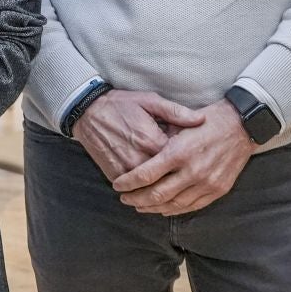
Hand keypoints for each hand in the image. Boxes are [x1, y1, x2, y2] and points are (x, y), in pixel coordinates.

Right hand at [73, 90, 202, 180]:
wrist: (88, 112)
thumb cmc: (122, 104)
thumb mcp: (151, 101)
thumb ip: (177, 113)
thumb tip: (202, 120)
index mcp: (151, 140)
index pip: (179, 160)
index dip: (190, 159)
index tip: (196, 156)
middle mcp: (138, 159)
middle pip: (167, 178)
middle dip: (179, 176)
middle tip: (189, 173)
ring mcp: (125, 170)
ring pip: (151, 188)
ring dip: (164, 187)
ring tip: (176, 182)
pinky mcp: (114, 175)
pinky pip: (135, 190)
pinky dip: (146, 190)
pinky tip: (157, 185)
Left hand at [111, 100, 255, 214]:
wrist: (242, 125)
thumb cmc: (209, 119)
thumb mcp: (181, 122)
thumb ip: (161, 140)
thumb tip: (140, 155)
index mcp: (179, 152)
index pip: (145, 175)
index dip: (128, 183)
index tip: (117, 185)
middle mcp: (192, 171)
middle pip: (156, 195)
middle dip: (136, 199)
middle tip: (124, 199)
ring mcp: (206, 183)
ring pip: (172, 205)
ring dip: (152, 208)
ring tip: (140, 206)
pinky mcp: (217, 190)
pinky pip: (191, 206)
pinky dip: (173, 210)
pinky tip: (163, 209)